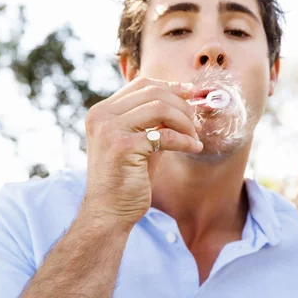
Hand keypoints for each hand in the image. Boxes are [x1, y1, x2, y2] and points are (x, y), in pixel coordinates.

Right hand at [82, 77, 203, 226]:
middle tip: (196, 123)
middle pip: (153, 93)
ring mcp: (109, 130)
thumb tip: (185, 100)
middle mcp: (102, 116)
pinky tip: (195, 148)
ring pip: (160, 108)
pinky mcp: (122, 147)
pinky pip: (165, 135)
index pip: (142, 84)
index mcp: (103, 111)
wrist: (109, 212)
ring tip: (194, 137)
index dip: (171, 86)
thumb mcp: (140, 141)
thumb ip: (154, 121)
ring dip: (185, 122)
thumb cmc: (128, 178)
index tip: (193, 94)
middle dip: (182, 105)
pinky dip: (185, 140)